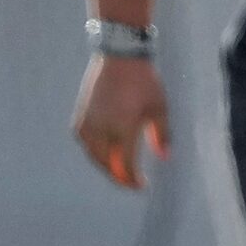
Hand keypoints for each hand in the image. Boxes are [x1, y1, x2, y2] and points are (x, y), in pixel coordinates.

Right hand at [72, 54, 171, 190]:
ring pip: (94, 157)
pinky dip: (96, 153)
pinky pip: (86, 144)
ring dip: (107, 167)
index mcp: (122, 130)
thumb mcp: (159, 109)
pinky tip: (107, 156)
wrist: (119, 58)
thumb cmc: (144, 83)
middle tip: (132, 183)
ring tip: (120, 172)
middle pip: (108, 165)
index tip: (142, 186)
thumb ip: (162, 136)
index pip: (125, 166)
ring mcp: (86, 124)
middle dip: (120, 177)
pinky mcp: (80, 118)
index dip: (133, 180)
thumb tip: (165, 158)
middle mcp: (101, 130)